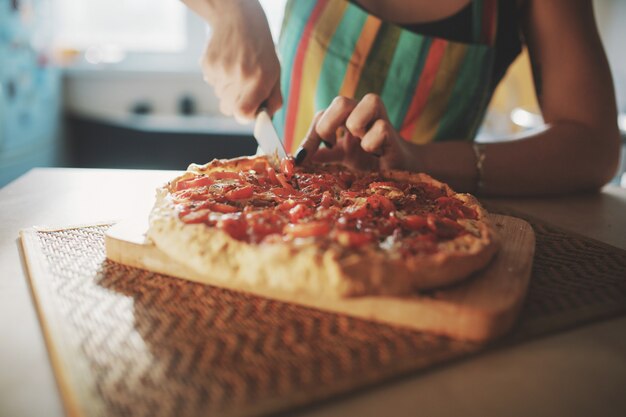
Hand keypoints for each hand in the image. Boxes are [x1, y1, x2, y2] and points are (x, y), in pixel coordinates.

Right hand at [200, 1, 281, 121]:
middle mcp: (239, 75)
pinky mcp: (208, 64)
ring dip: (227, 88)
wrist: (239, 20)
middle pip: (228, 109)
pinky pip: (210, 83)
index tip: (249, 109)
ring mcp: (221, 69)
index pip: (242, 113)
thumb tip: (266, 121)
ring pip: (219, 96)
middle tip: (244, 85)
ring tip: (236, 68)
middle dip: (236, 102)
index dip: (245, 115)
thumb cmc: (261, 51)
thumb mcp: (275, 73)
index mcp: (259, 79)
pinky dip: (218, 77)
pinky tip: (227, 62)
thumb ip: (273, 100)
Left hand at [296, 94, 421, 170]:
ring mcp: (380, 118)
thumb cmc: (370, 159)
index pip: (322, 115)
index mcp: (346, 117)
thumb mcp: (343, 157)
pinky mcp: (393, 131)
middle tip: (331, 144)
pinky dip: (372, 144)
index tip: (302, 159)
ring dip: (356, 128)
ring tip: (360, 144)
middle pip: (340, 101)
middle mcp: (361, 112)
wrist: (401, 170)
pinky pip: (379, 129)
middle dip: (329, 125)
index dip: (309, 136)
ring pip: (364, 103)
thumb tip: (300, 157)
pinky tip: (376, 153)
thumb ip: (324, 155)